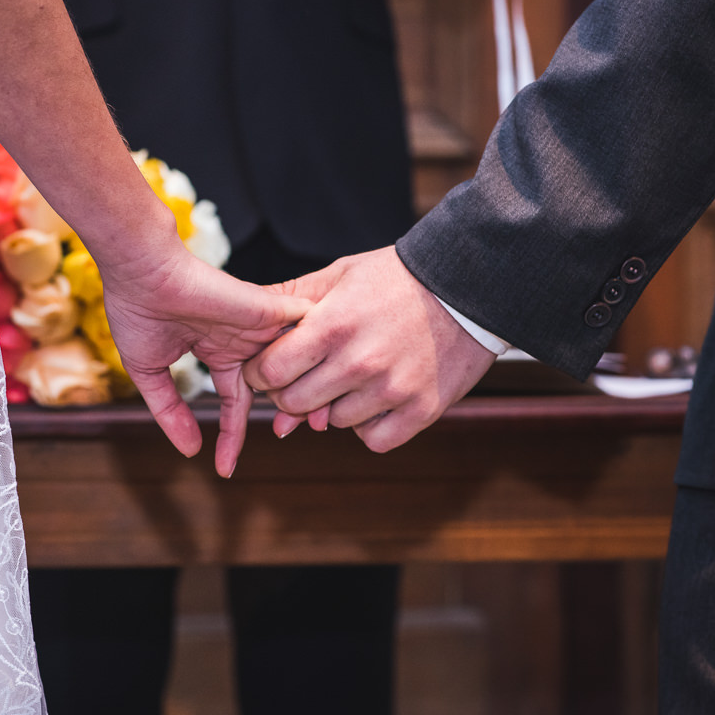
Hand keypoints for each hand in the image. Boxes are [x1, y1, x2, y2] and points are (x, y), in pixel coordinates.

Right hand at [101, 246, 309, 476]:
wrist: (141, 270)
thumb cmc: (137, 310)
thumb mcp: (150, 372)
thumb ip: (170, 411)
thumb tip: (190, 450)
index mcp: (218, 352)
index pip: (235, 401)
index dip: (231, 435)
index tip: (224, 469)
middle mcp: (243, 341)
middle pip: (274, 385)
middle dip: (287, 413)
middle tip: (294, 436)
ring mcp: (257, 326)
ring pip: (296, 363)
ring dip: (308, 391)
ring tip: (316, 422)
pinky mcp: (268, 310)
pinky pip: (305, 332)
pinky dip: (320, 353)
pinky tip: (330, 379)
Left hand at [243, 246, 495, 452]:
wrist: (467, 284)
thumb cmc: (396, 278)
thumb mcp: (339, 275)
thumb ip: (290, 300)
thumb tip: (247, 321)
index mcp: (333, 325)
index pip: (270, 372)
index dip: (261, 373)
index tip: (270, 368)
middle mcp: (360, 362)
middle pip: (296, 404)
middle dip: (291, 393)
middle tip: (307, 376)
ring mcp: (393, 389)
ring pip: (334, 423)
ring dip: (334, 407)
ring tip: (352, 378)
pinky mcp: (423, 409)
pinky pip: (374, 439)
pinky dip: (370, 426)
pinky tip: (376, 400)